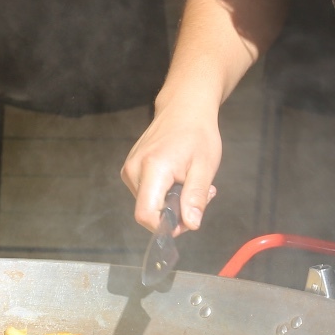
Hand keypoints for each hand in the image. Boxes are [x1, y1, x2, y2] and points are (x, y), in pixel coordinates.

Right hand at [121, 96, 221, 232]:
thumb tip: (191, 225)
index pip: (146, 214)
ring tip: (189, 182)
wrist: (183, 108)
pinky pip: (145, 193)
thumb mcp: (205, 167)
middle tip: (200, 195)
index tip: (187, 221)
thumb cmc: (197, 134)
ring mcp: (129, 169)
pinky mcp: (130, 169)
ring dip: (171, 203)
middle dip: (174, 213)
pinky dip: (164, 193)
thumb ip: (196, 197)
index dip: (165, 227)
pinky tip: (178, 178)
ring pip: (148, 204)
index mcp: (152, 169)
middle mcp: (133, 170)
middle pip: (148, 211)